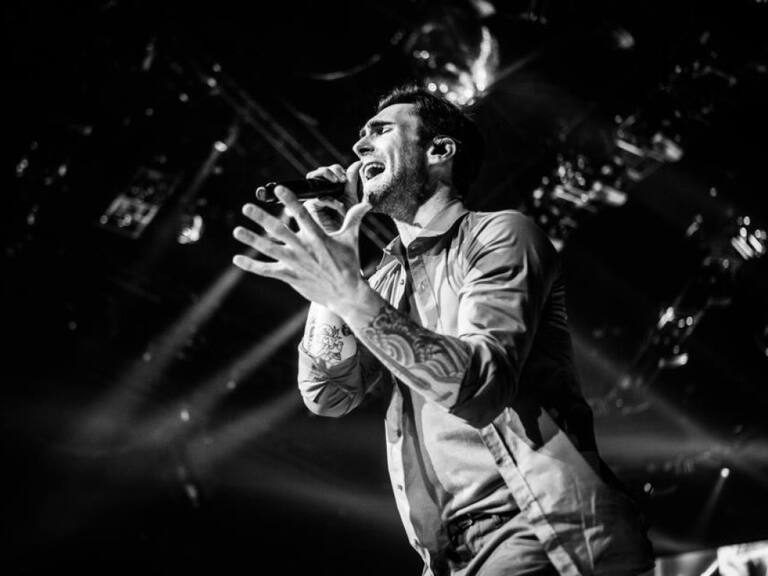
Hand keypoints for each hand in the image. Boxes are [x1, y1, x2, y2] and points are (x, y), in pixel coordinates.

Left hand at [232, 185, 372, 313]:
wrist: (346, 294)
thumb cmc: (349, 265)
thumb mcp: (351, 240)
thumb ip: (353, 219)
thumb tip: (366, 204)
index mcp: (317, 237)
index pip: (302, 214)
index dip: (290, 200)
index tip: (279, 188)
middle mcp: (304, 249)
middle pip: (279, 230)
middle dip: (262, 218)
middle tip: (247, 207)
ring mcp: (295, 263)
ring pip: (269, 249)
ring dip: (251, 239)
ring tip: (237, 230)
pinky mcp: (290, 276)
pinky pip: (267, 270)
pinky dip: (251, 265)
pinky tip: (237, 259)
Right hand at [302, 161, 360, 231]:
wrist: (342, 241)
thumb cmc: (346, 222)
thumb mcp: (351, 199)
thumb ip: (352, 181)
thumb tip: (357, 163)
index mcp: (331, 188)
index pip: (330, 172)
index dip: (337, 169)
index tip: (345, 176)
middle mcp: (320, 192)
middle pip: (320, 172)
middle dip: (330, 170)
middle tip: (341, 178)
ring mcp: (313, 199)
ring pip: (314, 179)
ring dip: (326, 176)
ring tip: (338, 182)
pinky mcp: (309, 208)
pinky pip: (318, 198)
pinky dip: (330, 200)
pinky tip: (339, 206)